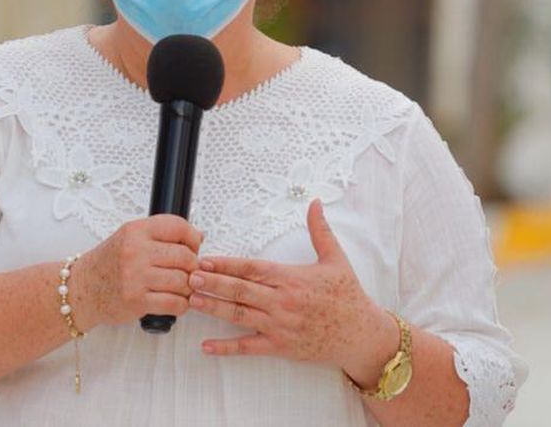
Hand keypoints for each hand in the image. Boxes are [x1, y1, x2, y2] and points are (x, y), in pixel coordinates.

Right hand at [71, 214, 202, 329]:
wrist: (82, 289)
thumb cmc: (108, 264)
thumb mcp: (129, 237)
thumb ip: (160, 235)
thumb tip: (198, 236)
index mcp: (135, 231)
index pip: (178, 226)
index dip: (192, 238)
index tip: (193, 247)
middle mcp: (135, 251)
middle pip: (185, 256)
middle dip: (192, 266)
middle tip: (187, 271)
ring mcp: (135, 277)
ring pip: (183, 281)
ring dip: (187, 287)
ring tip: (180, 287)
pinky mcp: (137, 301)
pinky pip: (174, 303)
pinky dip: (181, 304)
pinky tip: (174, 300)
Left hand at [186, 200, 394, 374]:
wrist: (362, 335)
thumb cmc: (348, 297)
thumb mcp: (336, 259)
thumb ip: (320, 230)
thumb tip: (314, 202)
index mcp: (291, 278)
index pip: (252, 268)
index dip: (226, 264)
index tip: (205, 259)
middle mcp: (282, 301)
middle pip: (240, 290)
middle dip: (213, 283)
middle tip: (189, 276)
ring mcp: (280, 325)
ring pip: (239, 315)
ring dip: (213, 308)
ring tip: (191, 300)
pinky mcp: (281, 346)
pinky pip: (248, 347)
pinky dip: (226, 347)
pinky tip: (206, 346)